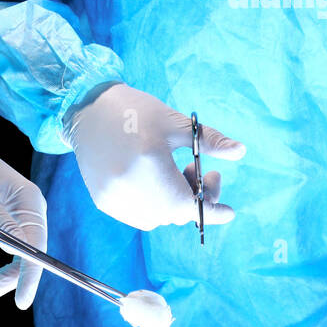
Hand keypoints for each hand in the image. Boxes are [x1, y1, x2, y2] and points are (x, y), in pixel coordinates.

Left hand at [0, 129, 46, 308]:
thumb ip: (1, 225)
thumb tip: (18, 253)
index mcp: (31, 204)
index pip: (36, 247)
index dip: (30, 276)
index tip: (21, 301)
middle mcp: (29, 213)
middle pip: (26, 257)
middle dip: (4, 280)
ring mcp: (16, 219)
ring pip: (13, 259)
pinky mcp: (1, 223)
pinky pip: (1, 251)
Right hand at [64, 83, 244, 230]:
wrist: (86, 109)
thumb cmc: (136, 111)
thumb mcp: (177, 123)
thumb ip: (210, 141)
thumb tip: (240, 151)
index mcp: (152, 171)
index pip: (190, 206)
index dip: (214, 210)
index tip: (230, 211)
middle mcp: (132, 193)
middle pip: (176, 212)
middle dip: (195, 195)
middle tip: (200, 168)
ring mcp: (115, 200)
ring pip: (158, 216)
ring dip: (174, 200)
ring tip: (175, 168)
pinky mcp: (104, 201)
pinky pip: (139, 214)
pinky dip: (154, 202)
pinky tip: (155, 177)